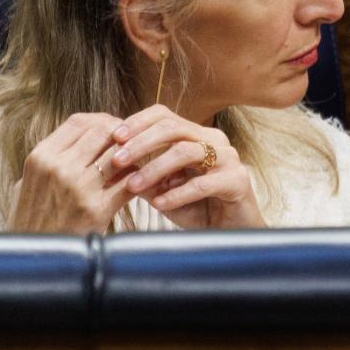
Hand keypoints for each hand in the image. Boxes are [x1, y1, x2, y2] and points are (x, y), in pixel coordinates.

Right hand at [9, 112, 135, 232]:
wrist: (34, 261)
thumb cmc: (31, 222)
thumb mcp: (28, 184)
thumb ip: (48, 161)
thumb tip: (72, 140)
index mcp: (40, 157)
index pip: (78, 121)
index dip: (101, 121)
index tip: (113, 129)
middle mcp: (58, 167)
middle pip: (102, 131)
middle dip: (122, 135)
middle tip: (133, 144)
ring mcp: (78, 187)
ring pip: (119, 154)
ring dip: (134, 156)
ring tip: (139, 163)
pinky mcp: (97, 209)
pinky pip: (129, 183)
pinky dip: (139, 180)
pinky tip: (140, 184)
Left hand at [107, 104, 264, 229]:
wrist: (230, 233)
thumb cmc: (198, 208)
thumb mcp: (164, 190)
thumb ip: (143, 175)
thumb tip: (111, 165)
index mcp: (196, 136)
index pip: (165, 116)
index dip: (138, 123)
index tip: (114, 137)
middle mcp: (213, 141)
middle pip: (173, 128)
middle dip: (141, 143)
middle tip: (117, 160)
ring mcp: (228, 158)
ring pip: (186, 152)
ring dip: (154, 168)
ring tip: (132, 186)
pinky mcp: (237, 180)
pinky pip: (202, 184)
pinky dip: (177, 194)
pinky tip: (159, 204)